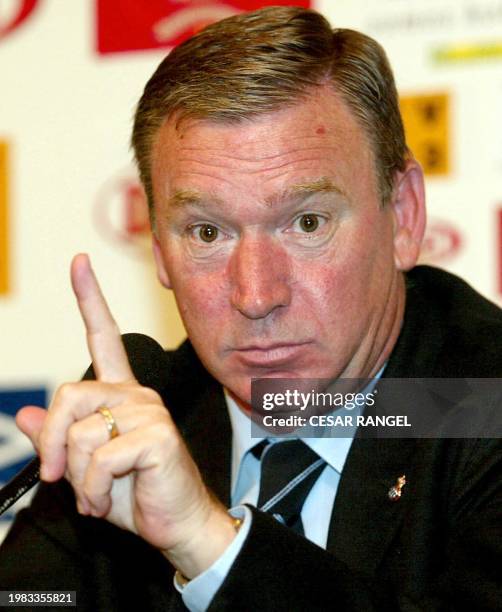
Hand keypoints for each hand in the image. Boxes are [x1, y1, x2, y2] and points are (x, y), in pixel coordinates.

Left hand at [16, 253, 236, 577]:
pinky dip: (92, 489)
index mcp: (121, 394)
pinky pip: (100, 457)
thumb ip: (58, 439)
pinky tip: (106, 499)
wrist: (178, 523)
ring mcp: (149, 411)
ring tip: (96, 494)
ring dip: (77, 476)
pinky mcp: (157, 434)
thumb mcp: (84, 467)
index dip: (90, 298)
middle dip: (51, 444)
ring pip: (80, 432)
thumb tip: (23, 413)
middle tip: (57, 476)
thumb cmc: (134, 493)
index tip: (79, 262)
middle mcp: (136, 394)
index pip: (104, 337)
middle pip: (69, 395)